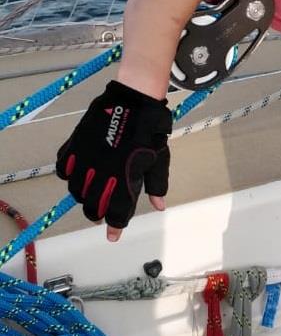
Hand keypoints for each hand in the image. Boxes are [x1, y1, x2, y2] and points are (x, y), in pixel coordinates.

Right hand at [56, 80, 172, 239]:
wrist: (136, 100)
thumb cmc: (151, 130)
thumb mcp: (160, 159)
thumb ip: (157, 185)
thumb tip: (158, 206)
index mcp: (126, 180)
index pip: (118, 213)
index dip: (116, 227)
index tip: (113, 236)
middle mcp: (102, 175)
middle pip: (93, 208)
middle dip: (98, 214)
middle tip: (103, 212)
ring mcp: (86, 160)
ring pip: (76, 192)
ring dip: (84, 197)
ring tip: (93, 193)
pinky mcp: (74, 146)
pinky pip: (64, 169)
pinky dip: (70, 175)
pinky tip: (79, 173)